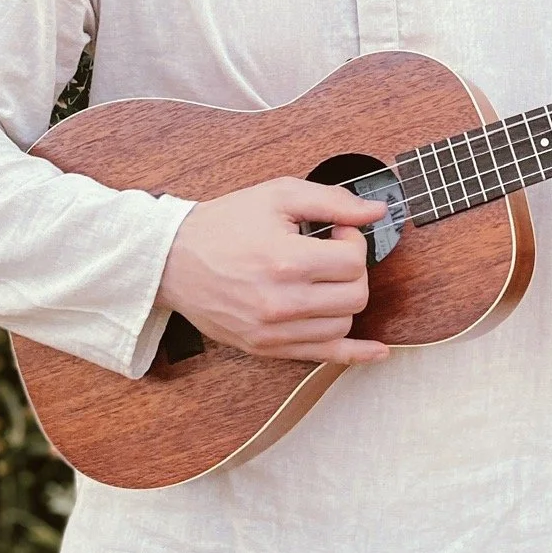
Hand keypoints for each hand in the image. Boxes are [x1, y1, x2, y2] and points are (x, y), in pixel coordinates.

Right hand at [155, 178, 391, 365]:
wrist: (172, 260)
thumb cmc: (225, 224)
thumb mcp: (278, 196)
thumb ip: (333, 201)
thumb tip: (379, 211)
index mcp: (286, 260)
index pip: (353, 260)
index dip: (353, 240)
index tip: (338, 231)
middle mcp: (281, 301)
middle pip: (355, 295)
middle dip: (353, 269)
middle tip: (333, 252)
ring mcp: (273, 330)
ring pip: (344, 324)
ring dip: (345, 299)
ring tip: (323, 279)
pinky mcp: (266, 347)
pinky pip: (324, 356)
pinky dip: (355, 354)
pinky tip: (377, 352)